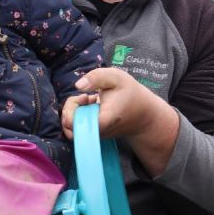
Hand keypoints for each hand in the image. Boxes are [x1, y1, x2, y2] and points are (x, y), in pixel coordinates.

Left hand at [62, 67, 179, 174]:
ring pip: (72, 129)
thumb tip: (77, 85)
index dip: (71, 109)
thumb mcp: (116, 77)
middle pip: (70, 127)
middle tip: (85, 97)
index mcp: (104, 120)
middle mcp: (98, 133)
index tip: (84, 96)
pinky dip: (79, 116)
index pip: (75, 125)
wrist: (143, 114)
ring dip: (74, 112)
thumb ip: (96, 77)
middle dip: (71, 108)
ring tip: (88, 101)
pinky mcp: (94, 136)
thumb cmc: (130, 94)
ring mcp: (95, 137)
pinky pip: (78, 128)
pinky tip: (90, 106)